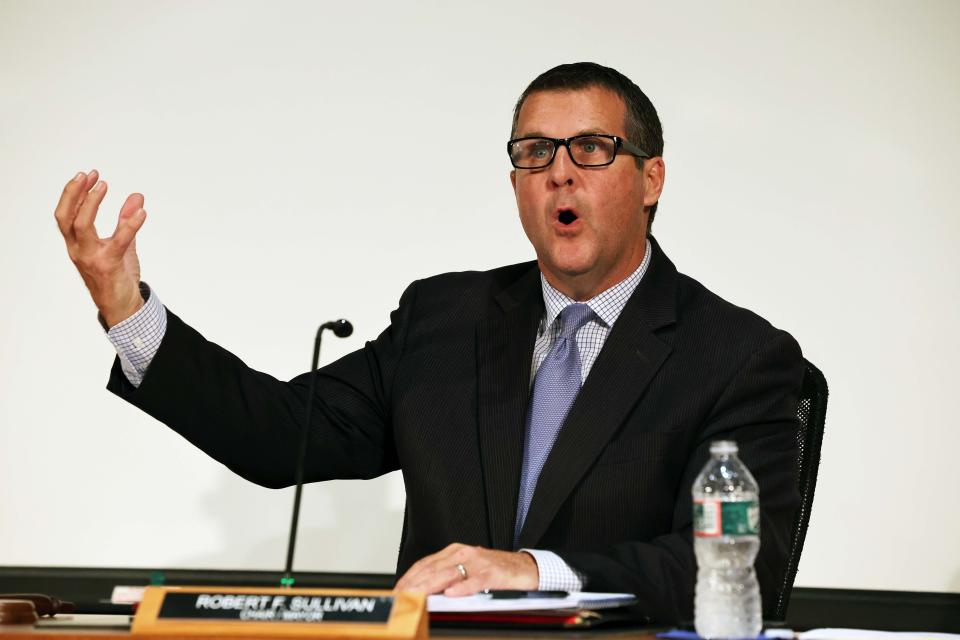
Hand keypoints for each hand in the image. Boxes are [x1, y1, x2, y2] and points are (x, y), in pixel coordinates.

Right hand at [54, 170, 147, 327]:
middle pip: (66, 217)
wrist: (122, 306)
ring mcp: (91, 258)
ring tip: (104, 185)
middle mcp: (78, 250)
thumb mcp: (122, 244)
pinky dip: (130, 224)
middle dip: (75, 193)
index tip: (87, 175)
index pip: (66, 215)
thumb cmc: (117, 275)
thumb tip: (136, 197)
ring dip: (92, 202)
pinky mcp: (108, 265)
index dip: (73, 193)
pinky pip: (118, 241)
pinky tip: (141, 212)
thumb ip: (126, 221)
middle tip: (90, 175)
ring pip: (82, 225)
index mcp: (77, 244)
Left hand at [394, 543, 538, 595]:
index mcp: (455, 552)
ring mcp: (478, 563)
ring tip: (416, 596)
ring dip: (430, 586)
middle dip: (413, 584)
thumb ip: (447, 578)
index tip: (396, 591)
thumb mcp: (467, 571)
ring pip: (449, 573)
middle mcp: (464, 554)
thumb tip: (424, 592)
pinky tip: (451, 594)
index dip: (408, 577)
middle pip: (432, 569)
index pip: (425, 564)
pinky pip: (475, 581)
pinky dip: (462, 587)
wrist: (525, 567)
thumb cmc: (495, 571)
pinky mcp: (492, 573)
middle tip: (399, 597)